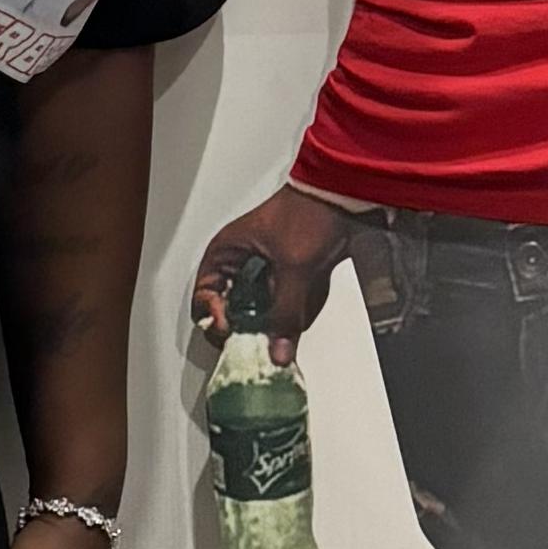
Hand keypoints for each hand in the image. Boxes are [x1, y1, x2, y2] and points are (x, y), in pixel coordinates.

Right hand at [188, 185, 354, 364]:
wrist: (345, 195)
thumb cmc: (309, 212)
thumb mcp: (294, 266)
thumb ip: (286, 313)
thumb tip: (278, 353)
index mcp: (225, 254)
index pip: (203, 300)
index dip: (215, 319)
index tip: (233, 329)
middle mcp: (238, 268)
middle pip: (230, 315)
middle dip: (251, 327)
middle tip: (268, 336)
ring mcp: (262, 277)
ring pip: (259, 318)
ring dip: (277, 321)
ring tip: (295, 305)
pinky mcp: (284, 283)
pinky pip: (282, 311)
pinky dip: (295, 314)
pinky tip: (308, 299)